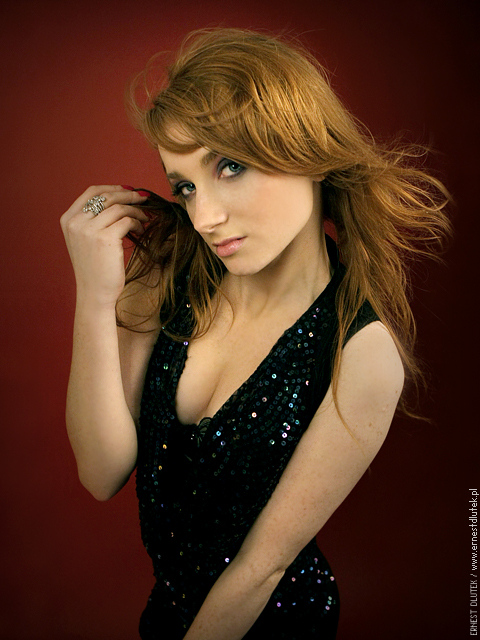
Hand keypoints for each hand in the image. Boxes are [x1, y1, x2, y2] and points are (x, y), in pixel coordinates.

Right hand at [60, 185, 149, 307]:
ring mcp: (89, 229)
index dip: (112, 188)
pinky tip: (142, 230)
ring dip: (136, 211)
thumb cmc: (95, 268)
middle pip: (107, 196)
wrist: (94, 293)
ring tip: (145, 219)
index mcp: (68, 219)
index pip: (91, 192)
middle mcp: (76, 222)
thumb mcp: (86, 240)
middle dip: (128, 195)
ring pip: (119, 208)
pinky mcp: (105, 238)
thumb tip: (120, 197)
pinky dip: (137, 223)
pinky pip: (127, 221)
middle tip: (144, 199)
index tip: (127, 190)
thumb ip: (94, 220)